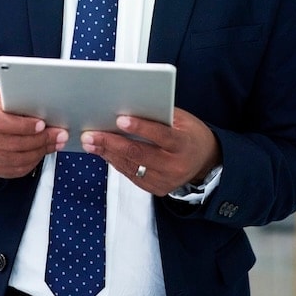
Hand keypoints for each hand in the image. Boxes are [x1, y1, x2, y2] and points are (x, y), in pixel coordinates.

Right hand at [0, 88, 66, 178]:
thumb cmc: (0, 106)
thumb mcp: (7, 96)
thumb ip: (22, 100)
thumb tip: (48, 104)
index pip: (0, 123)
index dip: (23, 126)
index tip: (42, 124)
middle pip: (10, 144)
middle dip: (39, 141)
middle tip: (59, 135)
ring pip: (14, 159)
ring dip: (39, 152)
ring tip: (56, 144)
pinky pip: (14, 170)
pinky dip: (32, 163)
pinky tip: (43, 153)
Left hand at [80, 107, 220, 195]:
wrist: (206, 162)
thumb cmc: (191, 134)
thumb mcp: (183, 120)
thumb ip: (160, 115)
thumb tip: (129, 107)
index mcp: (184, 144)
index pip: (161, 135)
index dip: (140, 127)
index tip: (120, 119)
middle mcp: (174, 166)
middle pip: (139, 154)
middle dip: (111, 143)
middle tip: (90, 135)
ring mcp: (165, 180)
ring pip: (131, 167)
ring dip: (108, 153)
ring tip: (90, 142)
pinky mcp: (157, 189)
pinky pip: (132, 175)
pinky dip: (116, 163)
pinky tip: (104, 152)